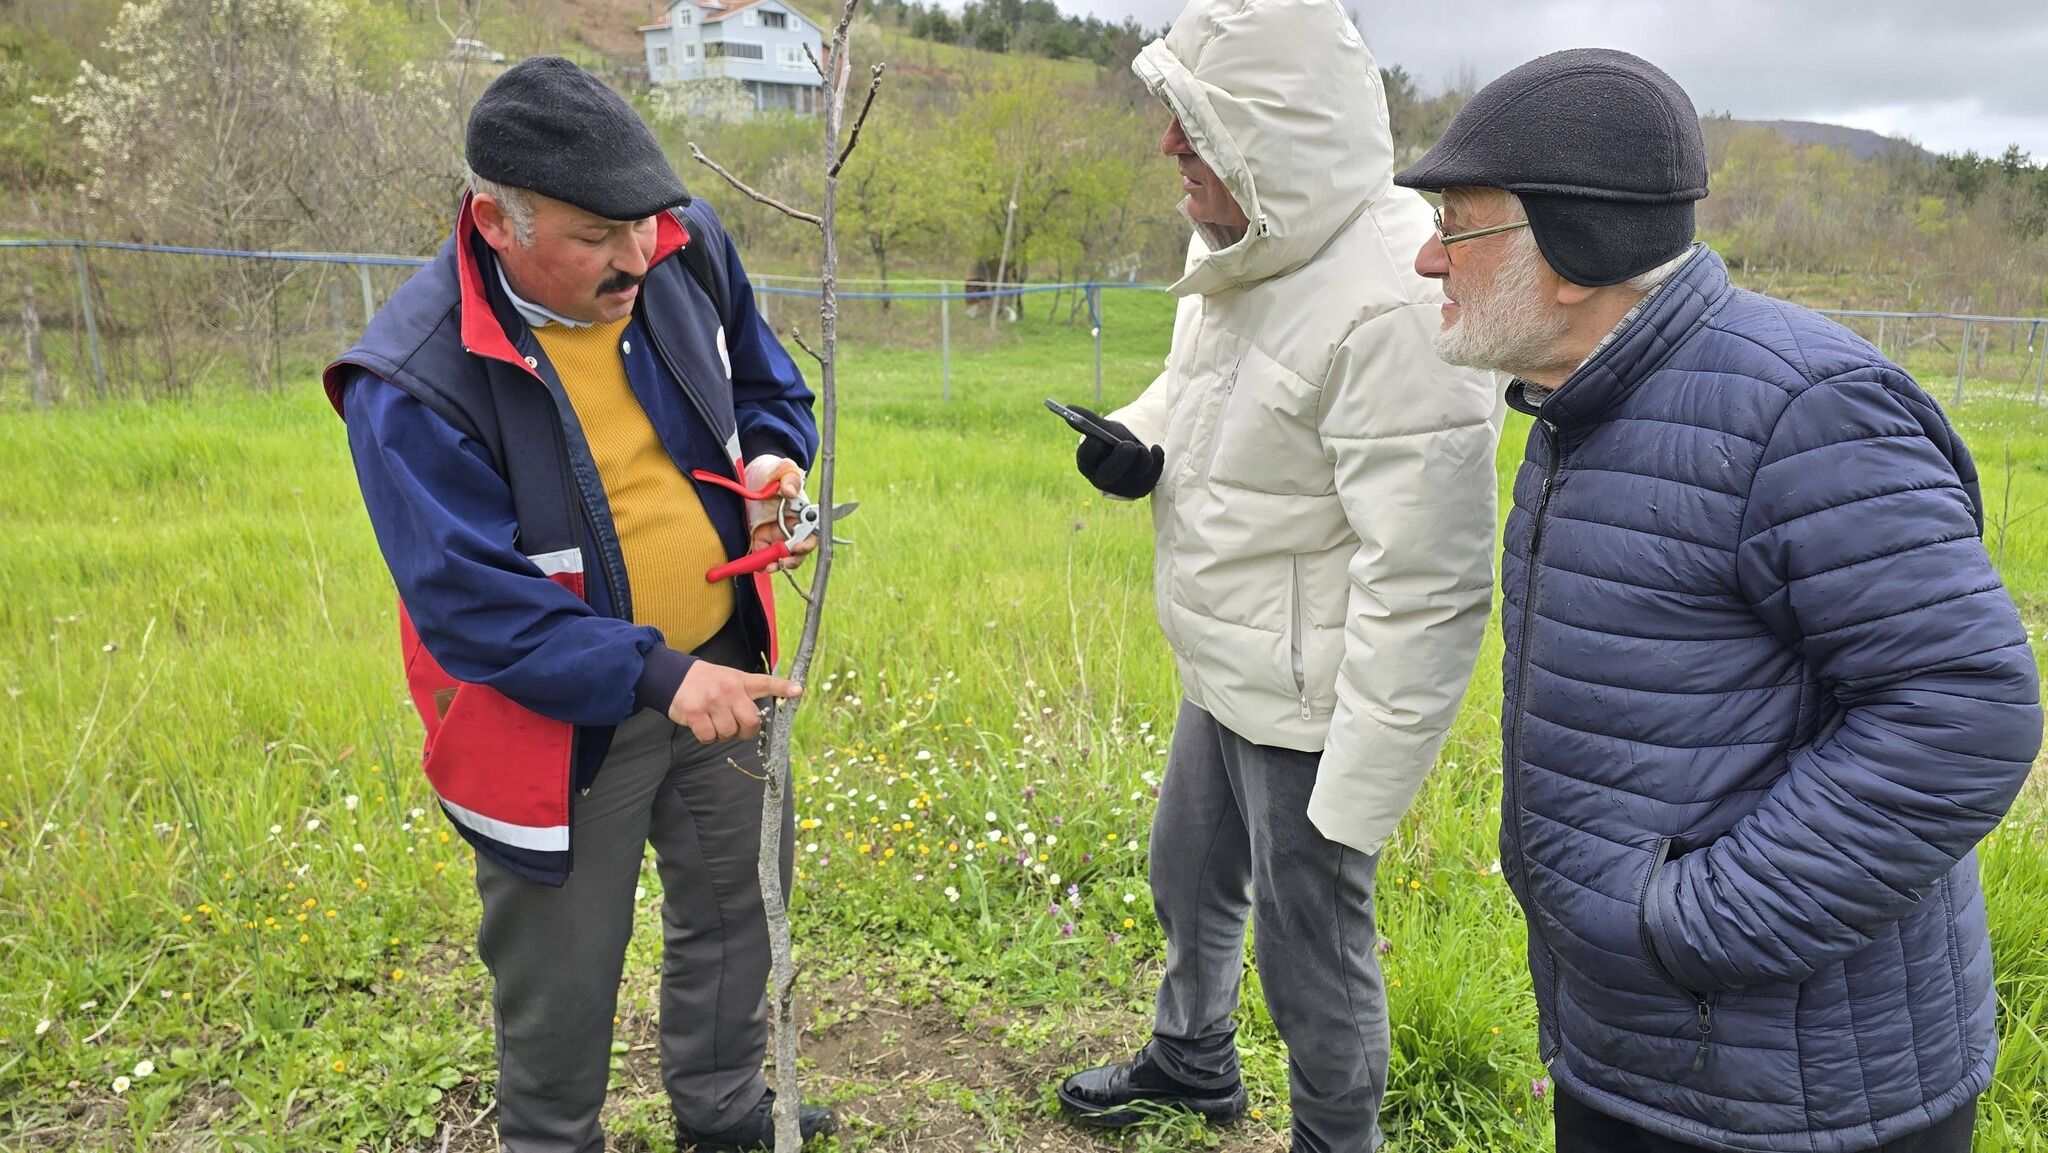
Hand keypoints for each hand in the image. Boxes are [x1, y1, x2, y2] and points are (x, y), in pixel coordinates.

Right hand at [668, 659, 801, 742]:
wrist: (674, 676)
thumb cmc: (708, 682)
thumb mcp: (730, 678)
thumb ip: (746, 693)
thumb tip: (759, 717)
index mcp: (741, 681)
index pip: (766, 683)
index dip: (783, 687)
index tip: (798, 691)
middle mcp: (729, 690)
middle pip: (751, 721)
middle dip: (746, 731)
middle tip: (737, 727)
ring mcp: (712, 702)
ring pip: (729, 733)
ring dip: (724, 735)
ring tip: (715, 721)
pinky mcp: (696, 713)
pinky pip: (710, 738)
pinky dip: (708, 737)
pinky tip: (703, 725)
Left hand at [748, 467, 815, 570]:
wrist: (754, 475)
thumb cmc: (773, 471)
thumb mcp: (783, 470)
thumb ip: (789, 478)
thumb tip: (790, 491)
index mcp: (802, 514)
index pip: (812, 533)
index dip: (808, 543)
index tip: (798, 547)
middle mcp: (792, 528)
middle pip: (799, 551)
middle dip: (792, 560)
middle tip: (782, 562)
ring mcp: (777, 536)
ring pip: (782, 557)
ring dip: (777, 565)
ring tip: (768, 567)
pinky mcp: (762, 540)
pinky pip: (763, 556)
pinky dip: (760, 564)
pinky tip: (755, 565)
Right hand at [1070, 405, 1164, 498]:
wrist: (1131, 452)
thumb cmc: (1113, 439)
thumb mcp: (1103, 428)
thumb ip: (1088, 419)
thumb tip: (1068, 407)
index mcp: (1087, 463)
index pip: (1086, 457)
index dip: (1092, 448)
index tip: (1098, 438)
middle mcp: (1101, 479)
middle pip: (1108, 474)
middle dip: (1119, 459)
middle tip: (1128, 445)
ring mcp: (1120, 487)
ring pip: (1134, 472)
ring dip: (1142, 455)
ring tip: (1142, 446)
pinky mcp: (1138, 490)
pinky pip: (1150, 477)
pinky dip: (1156, 461)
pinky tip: (1156, 449)